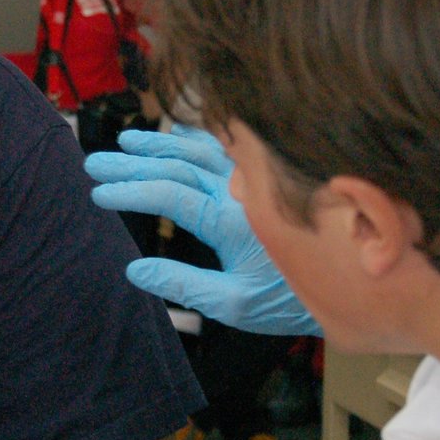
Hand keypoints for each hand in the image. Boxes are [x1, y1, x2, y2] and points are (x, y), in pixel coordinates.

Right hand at [84, 124, 319, 335]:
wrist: (346, 284)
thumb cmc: (287, 300)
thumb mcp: (232, 304)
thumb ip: (182, 285)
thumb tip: (135, 271)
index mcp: (229, 220)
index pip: (168, 195)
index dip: (129, 191)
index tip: (98, 193)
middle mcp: (241, 191)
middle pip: (176, 165)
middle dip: (131, 163)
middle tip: (93, 162)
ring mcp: (253, 180)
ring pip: (199, 150)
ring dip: (160, 144)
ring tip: (126, 141)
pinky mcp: (264, 179)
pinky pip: (226, 147)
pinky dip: (196, 138)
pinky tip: (176, 135)